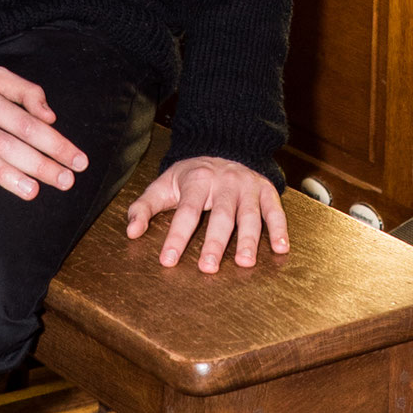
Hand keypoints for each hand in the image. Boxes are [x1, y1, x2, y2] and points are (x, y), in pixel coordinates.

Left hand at [125, 157, 289, 272]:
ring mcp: (247, 186)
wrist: (224, 144)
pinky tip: (281, 248)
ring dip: (249, 239)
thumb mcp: (164, 184)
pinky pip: (275, 209)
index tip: (168, 260)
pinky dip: (280, 228)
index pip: (186, 212)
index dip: (177, 236)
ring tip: (245, 263)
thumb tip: (131, 232)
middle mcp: (224, 182)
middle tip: (208, 268)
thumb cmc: (191, 175)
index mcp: (197, 180)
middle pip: (221, 215)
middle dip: (214, 242)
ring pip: (250, 214)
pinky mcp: (265, 189)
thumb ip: (145, 207)